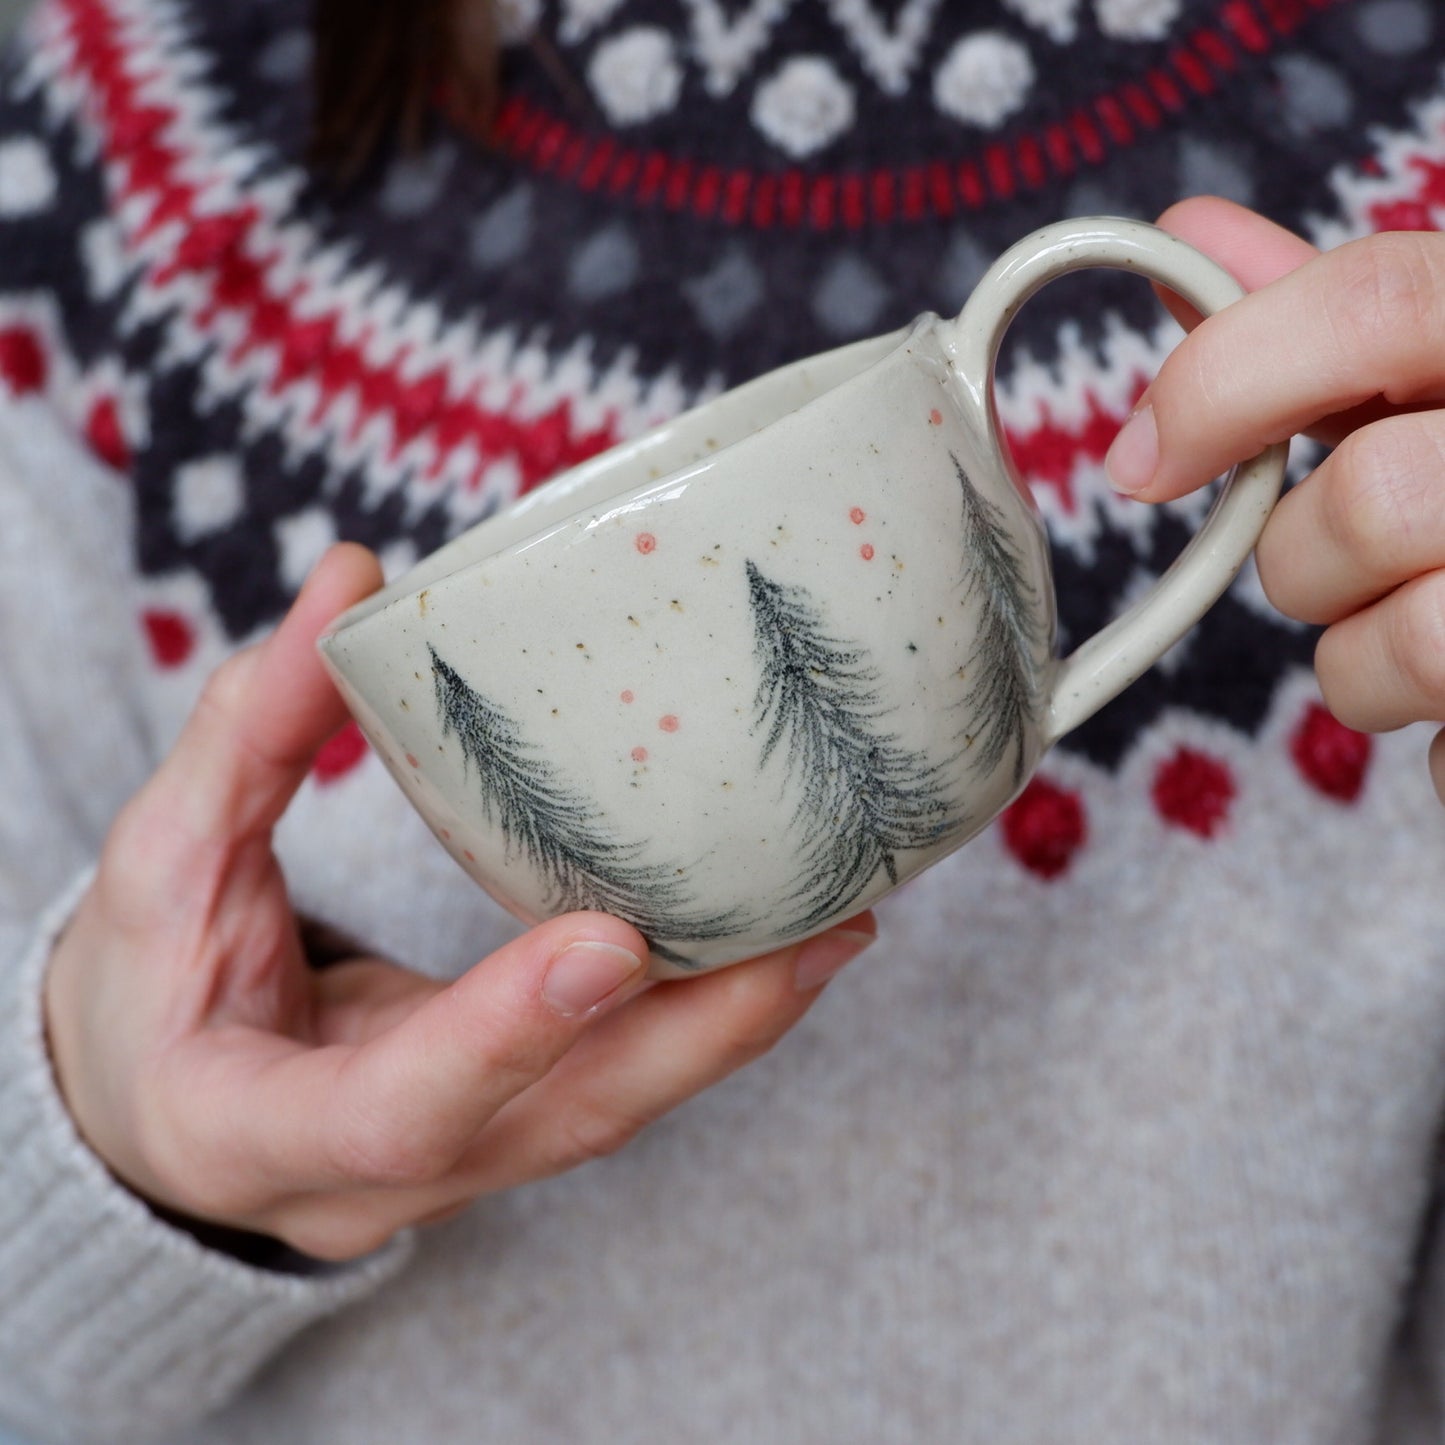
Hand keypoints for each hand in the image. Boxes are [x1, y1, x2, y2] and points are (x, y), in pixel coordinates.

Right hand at [43, 545, 874, 1261]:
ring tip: (840, 925)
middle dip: (701, 1034)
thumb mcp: (158, 863)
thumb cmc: (143, 989)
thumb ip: (249, 730)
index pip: (396, 1110)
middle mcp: (381, 1180)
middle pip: (563, 1125)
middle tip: (824, 929)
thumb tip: (350, 581)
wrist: (151, 1104)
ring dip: (735, 1025)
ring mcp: (459, 1166)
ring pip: (615, 1111)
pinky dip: (701, 1018)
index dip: (505, 1032)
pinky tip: (777, 945)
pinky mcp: (505, 1125)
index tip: (612, 936)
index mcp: (258, 1130)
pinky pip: (616, 1081)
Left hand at [1105, 197, 1444, 804]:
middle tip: (1337, 559)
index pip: (1377, 303)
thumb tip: (1183, 239)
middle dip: (1303, 554)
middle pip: (1369, 498)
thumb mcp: (1441, 368)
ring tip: (1419, 623)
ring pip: (1401, 643)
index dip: (1225, 379)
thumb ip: (1325, 316)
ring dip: (1358, 656)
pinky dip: (1419, 725)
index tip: (1142, 461)